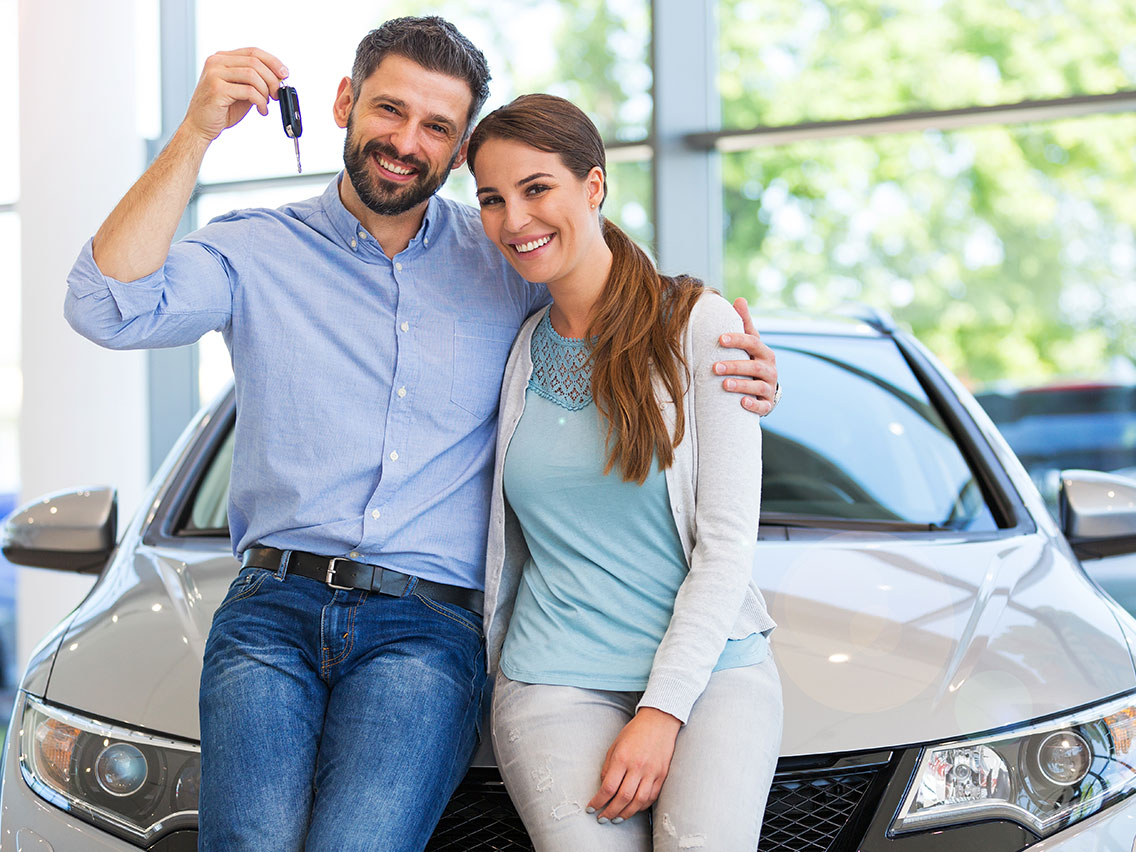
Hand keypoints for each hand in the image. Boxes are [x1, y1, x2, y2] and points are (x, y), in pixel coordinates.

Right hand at [183, 48, 289, 142]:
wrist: (200, 126)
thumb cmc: (221, 109)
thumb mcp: (242, 90)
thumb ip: (255, 81)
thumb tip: (279, 78)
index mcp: (222, 59)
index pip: (253, 51)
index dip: (273, 62)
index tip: (285, 74)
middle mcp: (216, 62)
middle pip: (255, 62)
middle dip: (272, 79)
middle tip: (277, 94)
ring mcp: (215, 74)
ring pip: (253, 75)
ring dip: (266, 92)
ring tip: (266, 104)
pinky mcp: (217, 89)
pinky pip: (249, 91)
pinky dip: (260, 102)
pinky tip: (261, 110)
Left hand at [587, 708, 681, 822]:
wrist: (659, 721)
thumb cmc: (635, 732)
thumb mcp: (615, 745)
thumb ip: (608, 767)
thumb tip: (604, 787)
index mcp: (622, 758)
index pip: (608, 787)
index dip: (598, 802)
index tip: (591, 808)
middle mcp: (637, 767)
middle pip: (623, 798)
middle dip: (610, 812)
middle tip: (602, 818)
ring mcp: (652, 772)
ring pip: (638, 802)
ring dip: (626, 814)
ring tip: (616, 818)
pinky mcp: (662, 775)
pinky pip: (651, 797)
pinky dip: (641, 807)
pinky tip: (633, 809)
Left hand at [714, 297, 778, 414]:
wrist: (765, 389)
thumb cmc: (752, 361)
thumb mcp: (750, 343)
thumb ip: (744, 324)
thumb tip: (739, 299)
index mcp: (764, 353)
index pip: (753, 343)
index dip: (738, 340)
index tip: (720, 339)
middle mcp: (769, 369)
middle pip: (754, 366)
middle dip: (734, 366)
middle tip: (714, 367)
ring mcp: (769, 388)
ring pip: (758, 386)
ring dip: (741, 385)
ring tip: (724, 385)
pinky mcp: (767, 404)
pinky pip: (762, 406)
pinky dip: (753, 405)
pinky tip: (742, 402)